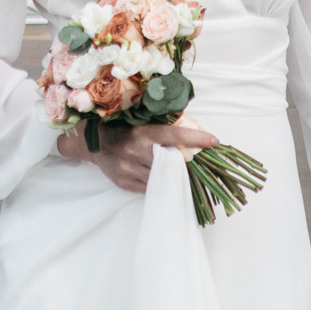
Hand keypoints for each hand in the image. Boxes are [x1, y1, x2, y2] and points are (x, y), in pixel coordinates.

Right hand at [57, 121, 219, 193]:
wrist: (96, 144)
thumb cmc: (126, 129)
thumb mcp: (143, 122)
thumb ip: (165, 127)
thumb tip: (197, 129)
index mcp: (143, 133)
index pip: (174, 135)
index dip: (196, 138)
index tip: (215, 141)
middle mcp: (136, 151)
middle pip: (171, 161)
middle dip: (189, 163)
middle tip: (204, 163)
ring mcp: (129, 169)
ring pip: (162, 177)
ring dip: (177, 175)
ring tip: (187, 172)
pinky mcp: (125, 182)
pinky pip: (151, 187)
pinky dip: (161, 183)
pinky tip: (167, 179)